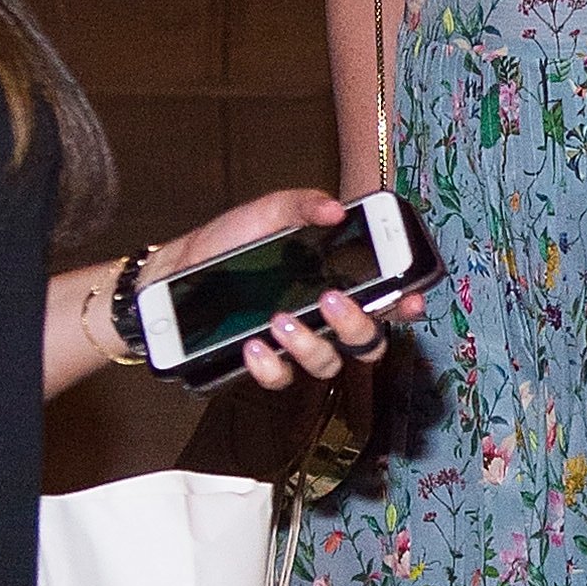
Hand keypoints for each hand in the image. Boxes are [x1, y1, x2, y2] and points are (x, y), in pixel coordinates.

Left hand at [151, 188, 427, 392]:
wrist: (175, 270)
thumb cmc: (229, 241)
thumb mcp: (267, 212)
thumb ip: (302, 206)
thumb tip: (334, 210)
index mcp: (338, 282)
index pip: (387, 300)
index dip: (408, 304)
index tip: (411, 298)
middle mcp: (324, 320)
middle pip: (367, 342)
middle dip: (358, 326)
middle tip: (332, 300)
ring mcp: (296, 346)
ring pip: (327, 364)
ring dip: (311, 346)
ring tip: (281, 321)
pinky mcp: (264, 364)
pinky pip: (281, 379)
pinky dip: (270, 366)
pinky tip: (254, 346)